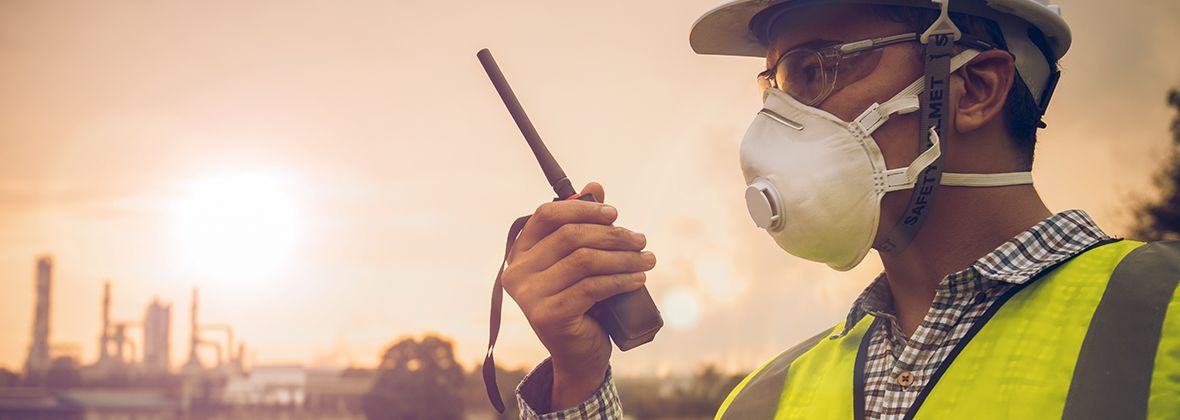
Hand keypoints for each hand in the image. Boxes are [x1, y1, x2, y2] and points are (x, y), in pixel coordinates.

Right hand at [501, 182, 655, 410]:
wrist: (578, 354)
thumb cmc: (580, 302)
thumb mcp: (580, 261)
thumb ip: (583, 225)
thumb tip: (594, 186)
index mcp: (520, 253)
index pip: (546, 215)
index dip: (583, 209)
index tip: (614, 213)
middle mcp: (517, 272)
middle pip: (570, 236)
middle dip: (613, 235)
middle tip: (641, 240)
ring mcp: (528, 296)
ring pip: (584, 261)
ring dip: (623, 257)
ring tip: (648, 260)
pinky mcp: (547, 315)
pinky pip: (592, 287)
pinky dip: (620, 279)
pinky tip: (638, 278)